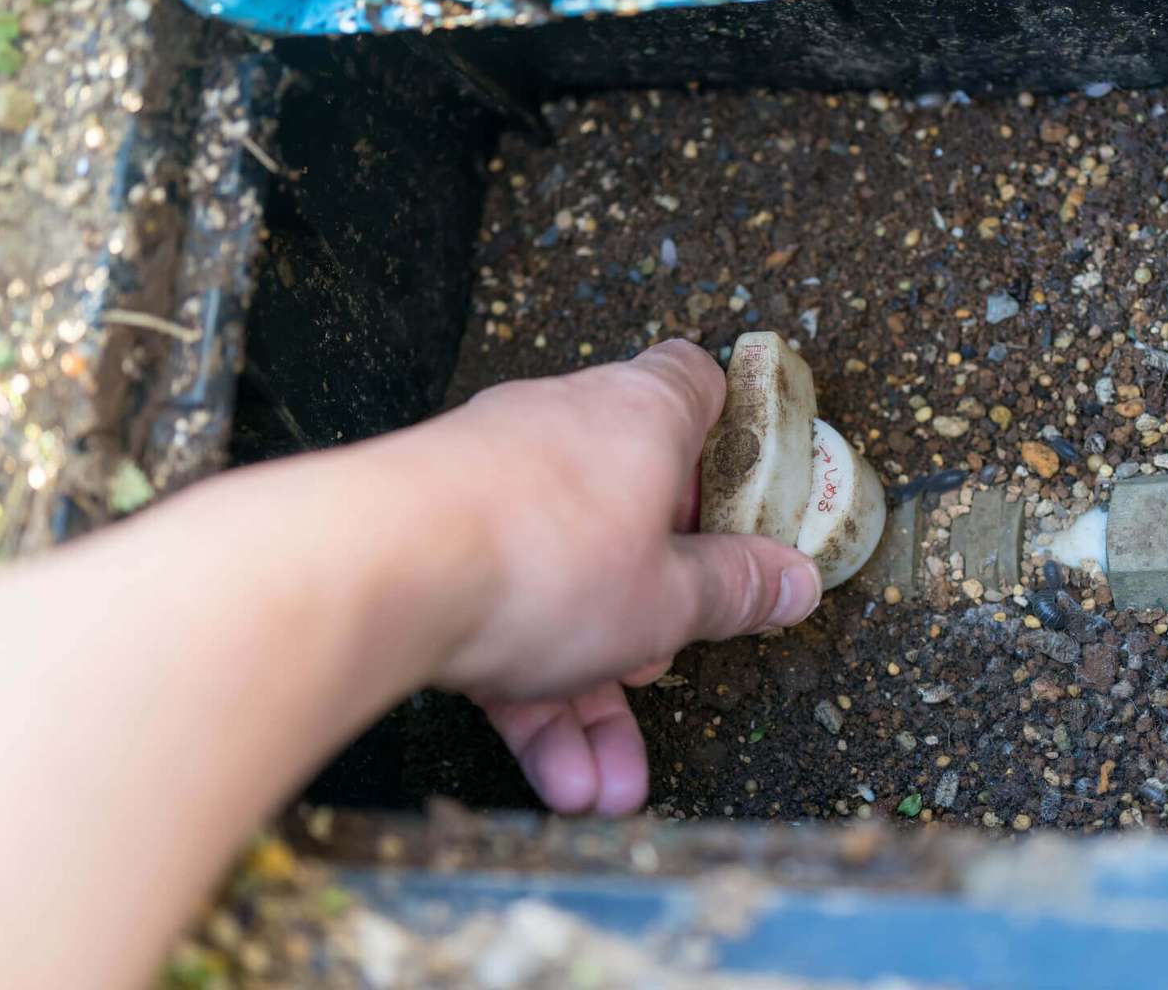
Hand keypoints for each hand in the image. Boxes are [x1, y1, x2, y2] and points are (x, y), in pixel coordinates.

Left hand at [386, 340, 822, 813]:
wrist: (374, 572)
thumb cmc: (542, 557)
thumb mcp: (669, 599)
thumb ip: (736, 590)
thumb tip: (793, 580)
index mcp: (640, 418)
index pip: (697, 386)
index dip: (730, 439)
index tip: (748, 503)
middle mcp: (565, 432)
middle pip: (633, 514)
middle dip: (653, 612)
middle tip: (665, 666)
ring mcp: (494, 485)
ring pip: (565, 588)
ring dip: (588, 693)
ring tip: (606, 781)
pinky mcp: (437, 539)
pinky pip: (503, 614)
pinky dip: (531, 692)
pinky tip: (558, 774)